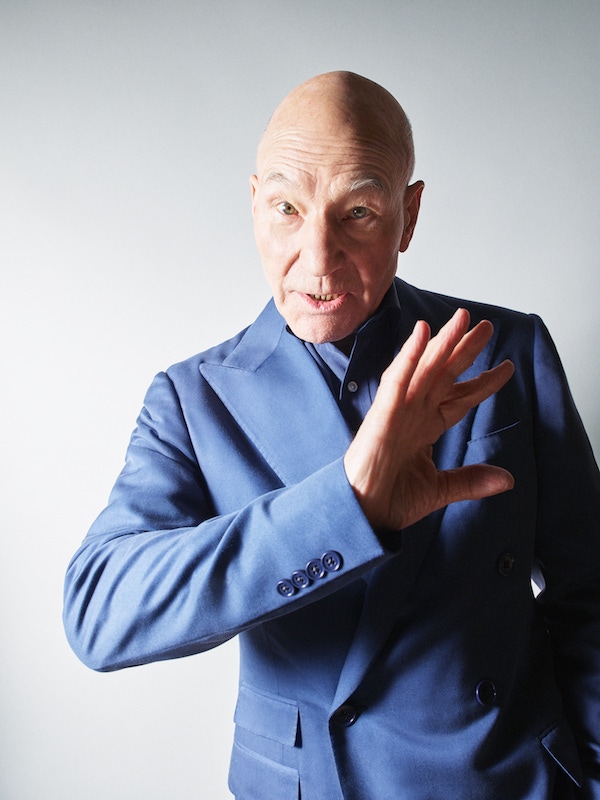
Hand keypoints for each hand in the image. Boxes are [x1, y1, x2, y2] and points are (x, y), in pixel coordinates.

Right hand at [343, 308, 514, 530]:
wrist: (362, 515)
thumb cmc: (390, 500)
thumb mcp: (439, 489)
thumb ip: (470, 481)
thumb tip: (507, 480)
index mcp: (426, 428)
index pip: (459, 398)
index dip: (482, 382)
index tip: (506, 368)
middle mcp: (414, 414)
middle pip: (445, 374)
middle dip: (465, 350)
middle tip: (487, 326)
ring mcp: (398, 411)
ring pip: (425, 369)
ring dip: (443, 342)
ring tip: (463, 318)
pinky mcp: (382, 414)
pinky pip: (397, 380)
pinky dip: (409, 356)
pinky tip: (422, 333)